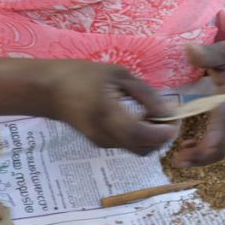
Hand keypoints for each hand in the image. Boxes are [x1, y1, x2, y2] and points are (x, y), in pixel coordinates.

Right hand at [44, 60, 177, 155]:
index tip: (176, 118)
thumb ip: (146, 95)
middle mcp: (106, 136)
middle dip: (162, 137)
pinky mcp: (100, 143)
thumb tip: (170, 113)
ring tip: (153, 114)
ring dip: (152, 137)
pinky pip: (128, 144)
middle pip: (145, 149)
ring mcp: (102, 143)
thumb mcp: (118, 76)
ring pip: (138, 149)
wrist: (49, 91)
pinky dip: (140, 136)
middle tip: (169, 116)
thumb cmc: (83, 76)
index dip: (165, 132)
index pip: (144, 136)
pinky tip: (138, 117)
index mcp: (109, 116)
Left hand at [170, 39, 224, 166]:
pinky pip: (220, 145)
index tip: (185, 153)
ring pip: (219, 150)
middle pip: (219, 149)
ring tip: (179, 157)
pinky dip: (204, 150)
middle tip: (175, 161)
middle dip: (198, 159)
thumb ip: (208, 54)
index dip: (204, 147)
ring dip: (200, 158)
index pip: (220, 132)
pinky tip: (188, 146)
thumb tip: (188, 50)